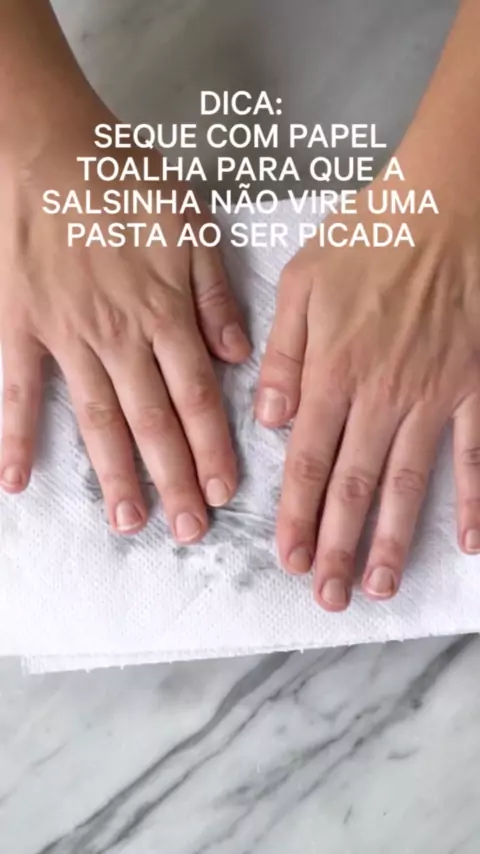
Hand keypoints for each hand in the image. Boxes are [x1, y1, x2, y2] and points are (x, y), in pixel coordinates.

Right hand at [0, 105, 249, 542]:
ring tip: (129, 521)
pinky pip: (17, 392)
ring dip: (114, 474)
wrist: (46, 148)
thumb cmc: (121, 182)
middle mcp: (120, 337)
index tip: (225, 494)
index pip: (198, 397)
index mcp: (165, 312)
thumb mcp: (190, 223)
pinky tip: (15, 482)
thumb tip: (238, 353)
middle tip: (187, 531)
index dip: (213, 448)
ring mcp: (66, 338)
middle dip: (174, 479)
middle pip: (154, 421)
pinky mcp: (20, 329)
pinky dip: (15, 437)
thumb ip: (215, 292)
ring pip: (98, 419)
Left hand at [256, 154, 479, 610]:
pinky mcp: (473, 388)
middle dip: (339, 546)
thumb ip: (284, 355)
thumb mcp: (303, 284)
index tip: (291, 560)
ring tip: (379, 586)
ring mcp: (433, 397)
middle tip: (329, 596)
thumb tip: (271, 418)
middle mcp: (381, 396)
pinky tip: (468, 541)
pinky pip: (474, 453)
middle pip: (354, 485)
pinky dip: (473, 499)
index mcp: (333, 372)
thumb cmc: (370, 240)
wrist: (446, 210)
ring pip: (407, 482)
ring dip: (392, 539)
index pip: (309, 461)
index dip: (299, 515)